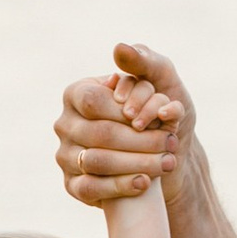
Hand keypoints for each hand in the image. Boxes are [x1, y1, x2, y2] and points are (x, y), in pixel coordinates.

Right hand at [54, 40, 190, 205]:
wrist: (164, 155)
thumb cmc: (160, 112)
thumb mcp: (161, 81)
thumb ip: (143, 60)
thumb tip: (119, 49)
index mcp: (77, 93)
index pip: (94, 101)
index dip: (127, 111)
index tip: (158, 117)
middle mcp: (65, 123)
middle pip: (99, 134)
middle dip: (140, 140)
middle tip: (171, 144)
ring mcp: (65, 155)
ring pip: (96, 162)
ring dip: (136, 163)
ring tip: (166, 162)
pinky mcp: (72, 185)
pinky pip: (90, 188)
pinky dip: (120, 186)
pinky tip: (144, 183)